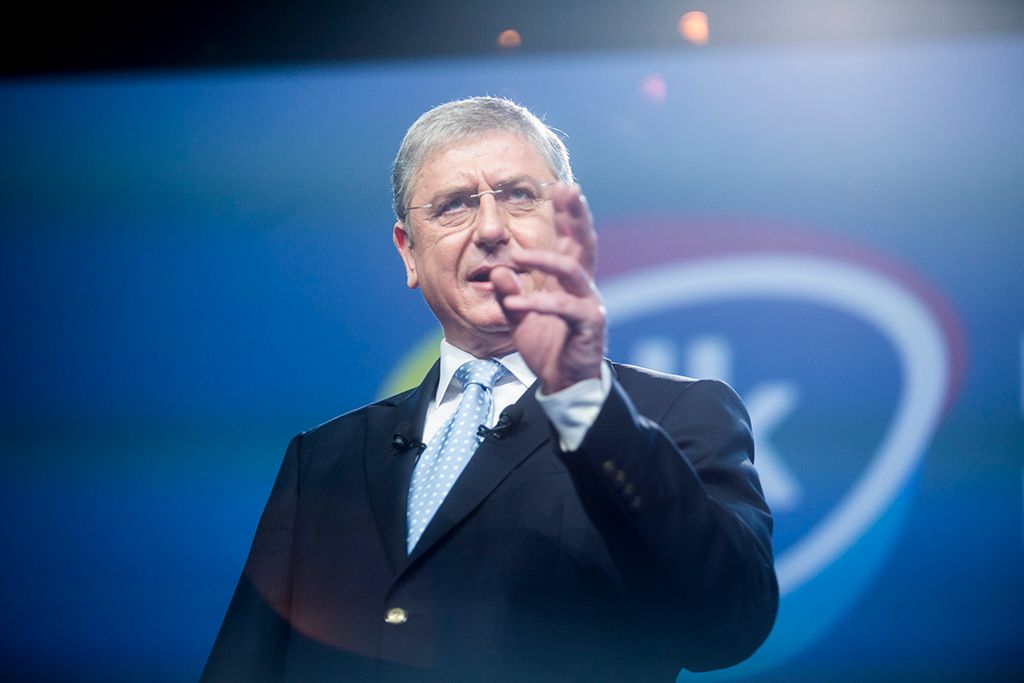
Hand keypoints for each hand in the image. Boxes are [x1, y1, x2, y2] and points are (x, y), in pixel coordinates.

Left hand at [490, 184, 605, 393]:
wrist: (563, 383)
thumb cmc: (547, 346)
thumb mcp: (518, 315)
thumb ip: (508, 292)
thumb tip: (496, 269)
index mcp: (568, 280)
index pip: (571, 240)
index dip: (568, 214)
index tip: (560, 186)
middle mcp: (583, 287)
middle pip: (584, 243)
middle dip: (576, 216)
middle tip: (567, 190)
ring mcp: (588, 304)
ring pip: (573, 272)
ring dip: (544, 261)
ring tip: (515, 256)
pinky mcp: (588, 326)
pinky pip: (565, 309)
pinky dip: (538, 304)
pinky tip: (515, 303)